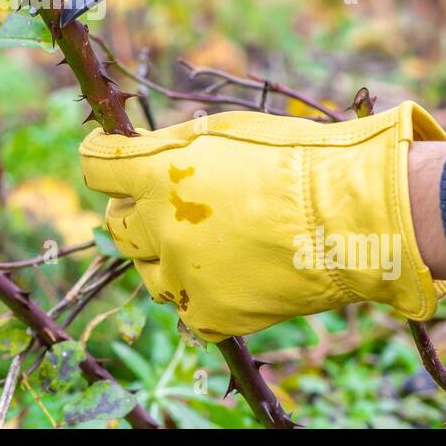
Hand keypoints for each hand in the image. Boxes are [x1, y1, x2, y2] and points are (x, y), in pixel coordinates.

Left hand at [78, 103, 445, 340]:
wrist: (349, 216)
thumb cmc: (295, 159)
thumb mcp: (226, 131)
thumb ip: (173, 144)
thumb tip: (137, 147)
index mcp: (158, 173)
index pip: (96, 166)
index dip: (99, 157)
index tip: (105, 153)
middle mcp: (158, 226)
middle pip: (115, 225)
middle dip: (132, 210)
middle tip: (163, 202)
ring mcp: (181, 274)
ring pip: (147, 269)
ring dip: (164, 253)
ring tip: (206, 240)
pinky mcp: (209, 314)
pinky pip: (185, 308)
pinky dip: (198, 293)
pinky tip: (226, 274)